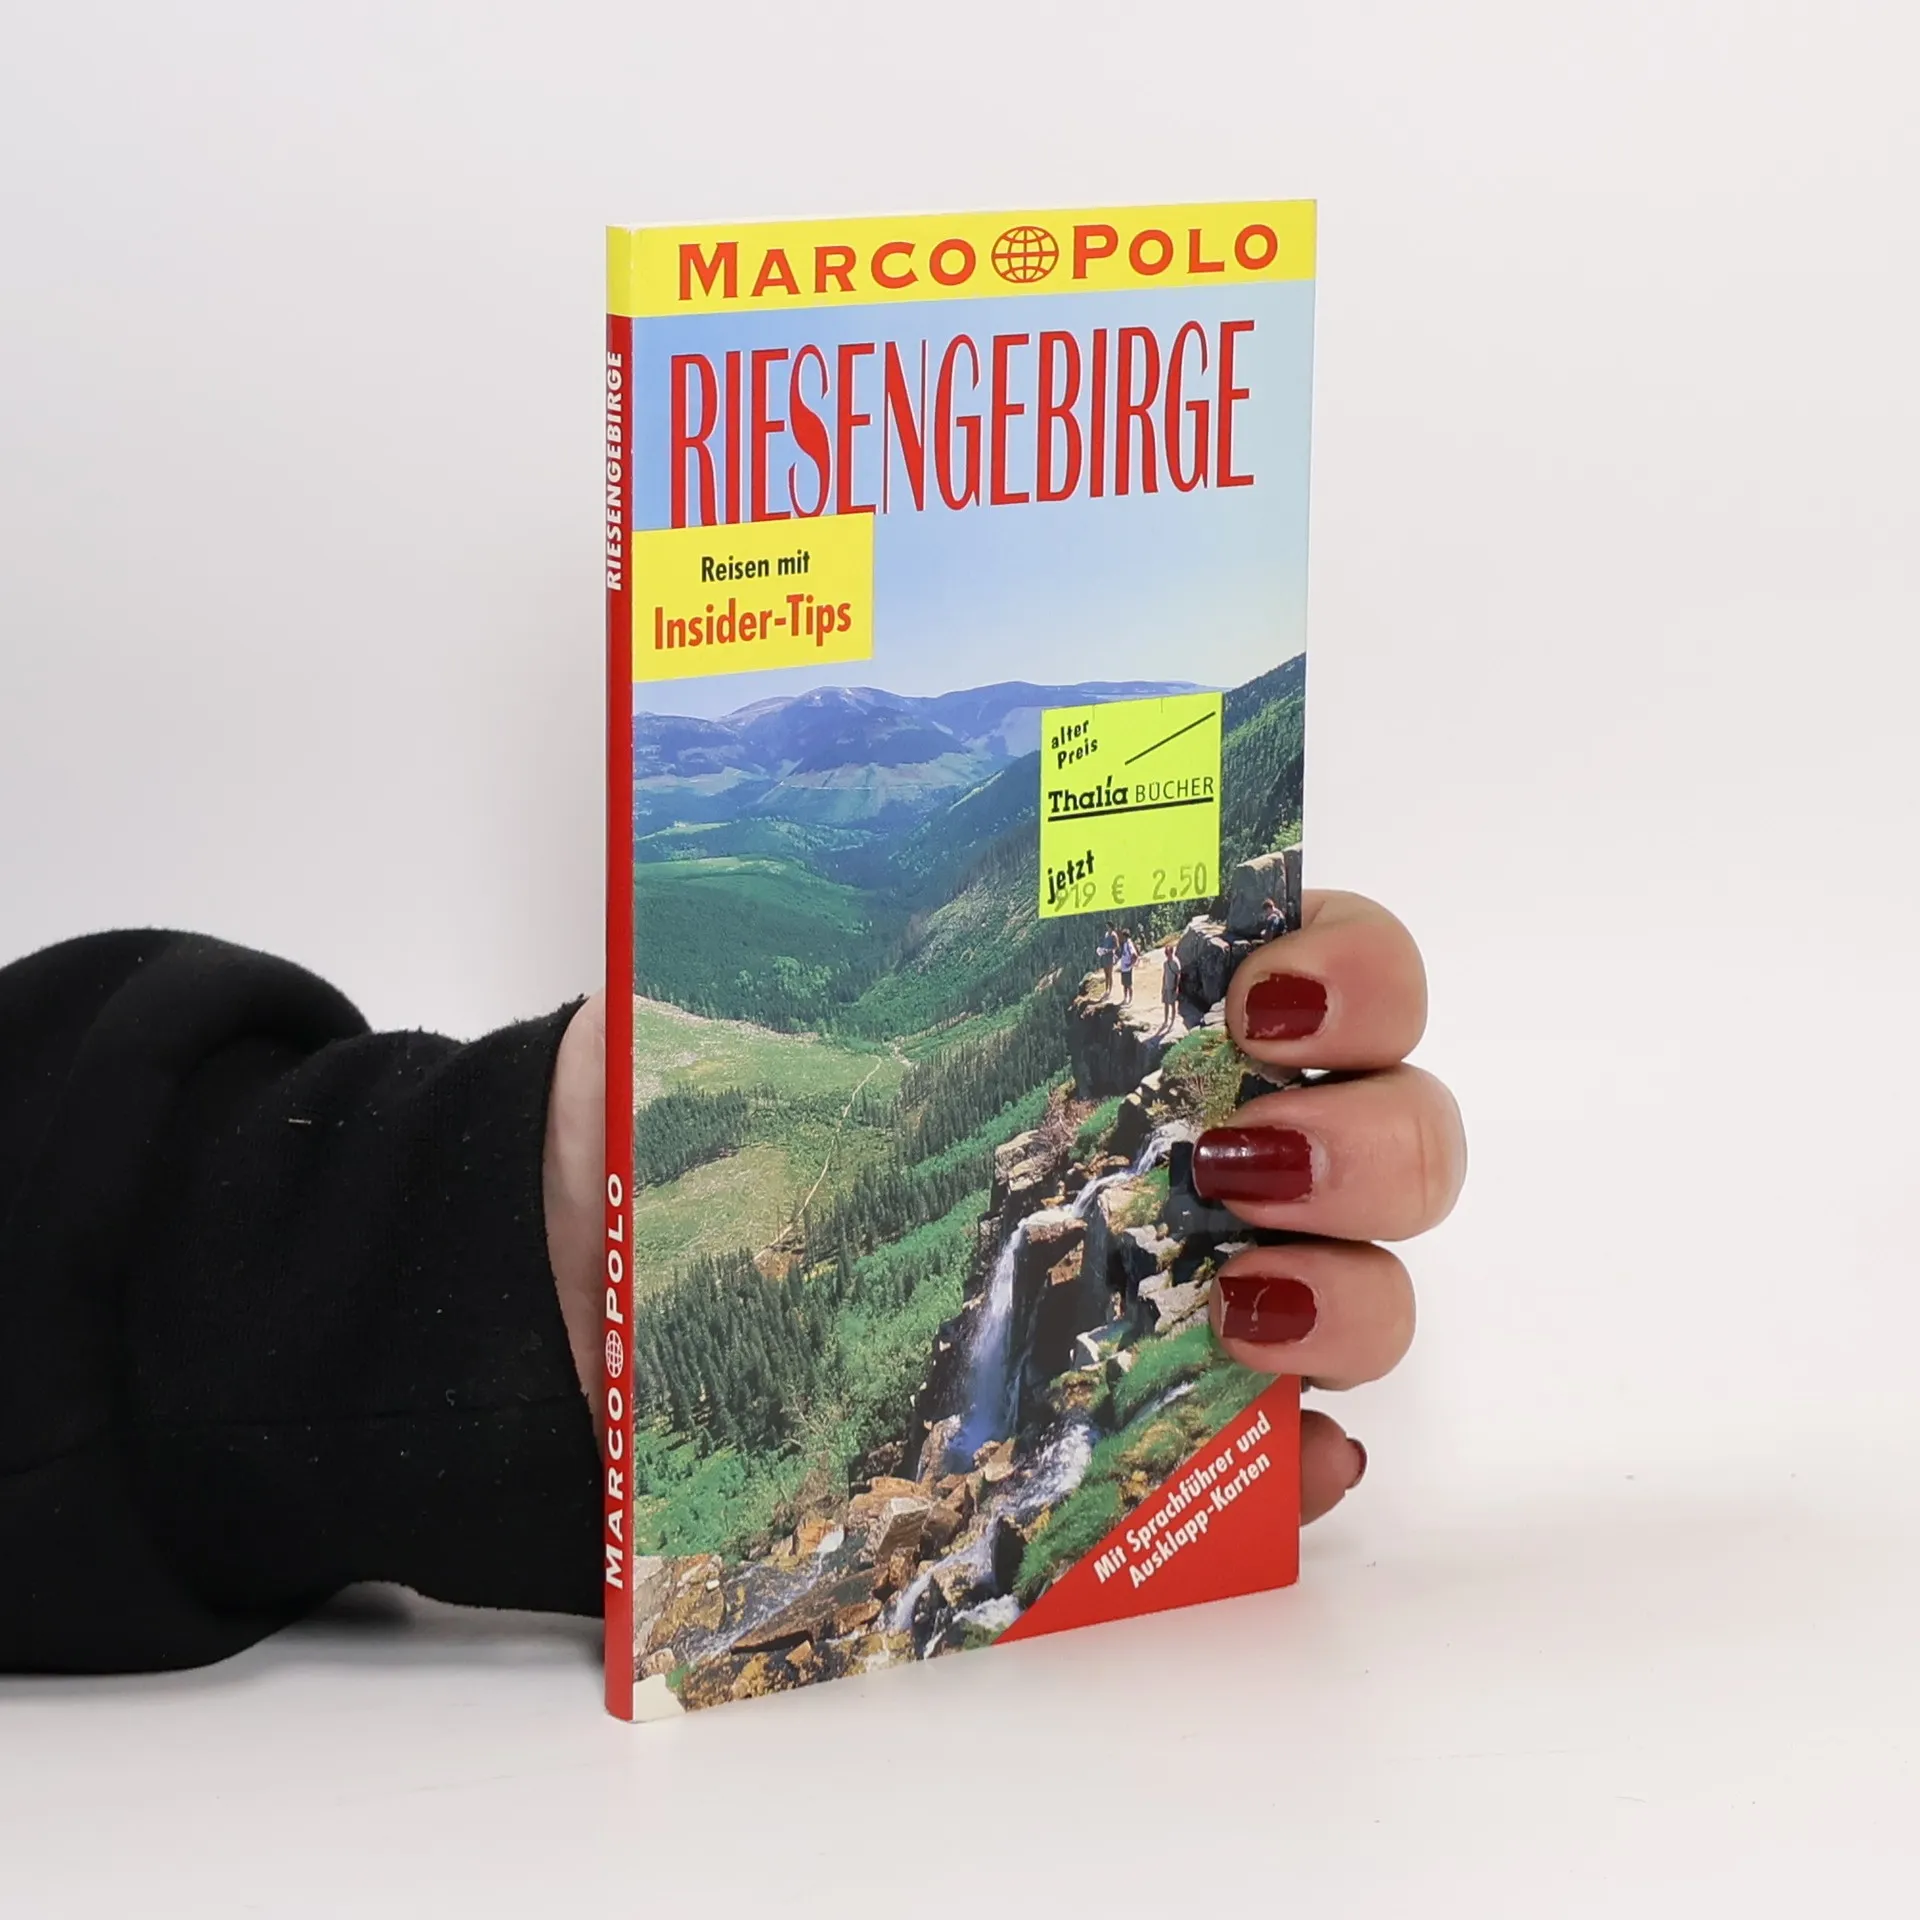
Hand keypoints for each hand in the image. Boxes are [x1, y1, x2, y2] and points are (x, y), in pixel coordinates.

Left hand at [540, 889, 1466, 1515]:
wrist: (570, 1279)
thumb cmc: (688, 1111)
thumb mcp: (751, 969)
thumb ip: (820, 884)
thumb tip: (819, 732)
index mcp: (1135, 1013)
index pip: (1332, 963)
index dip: (1353, 969)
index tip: (1266, 992)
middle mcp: (1199, 1145)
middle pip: (1398, 1131)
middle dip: (1370, 1138)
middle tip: (1245, 1154)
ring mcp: (1186, 1295)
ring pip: (1375, 1292)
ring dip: (1352, 1297)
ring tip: (1232, 1308)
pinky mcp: (1140, 1436)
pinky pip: (1283, 1465)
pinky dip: (1301, 1468)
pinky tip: (1269, 1458)